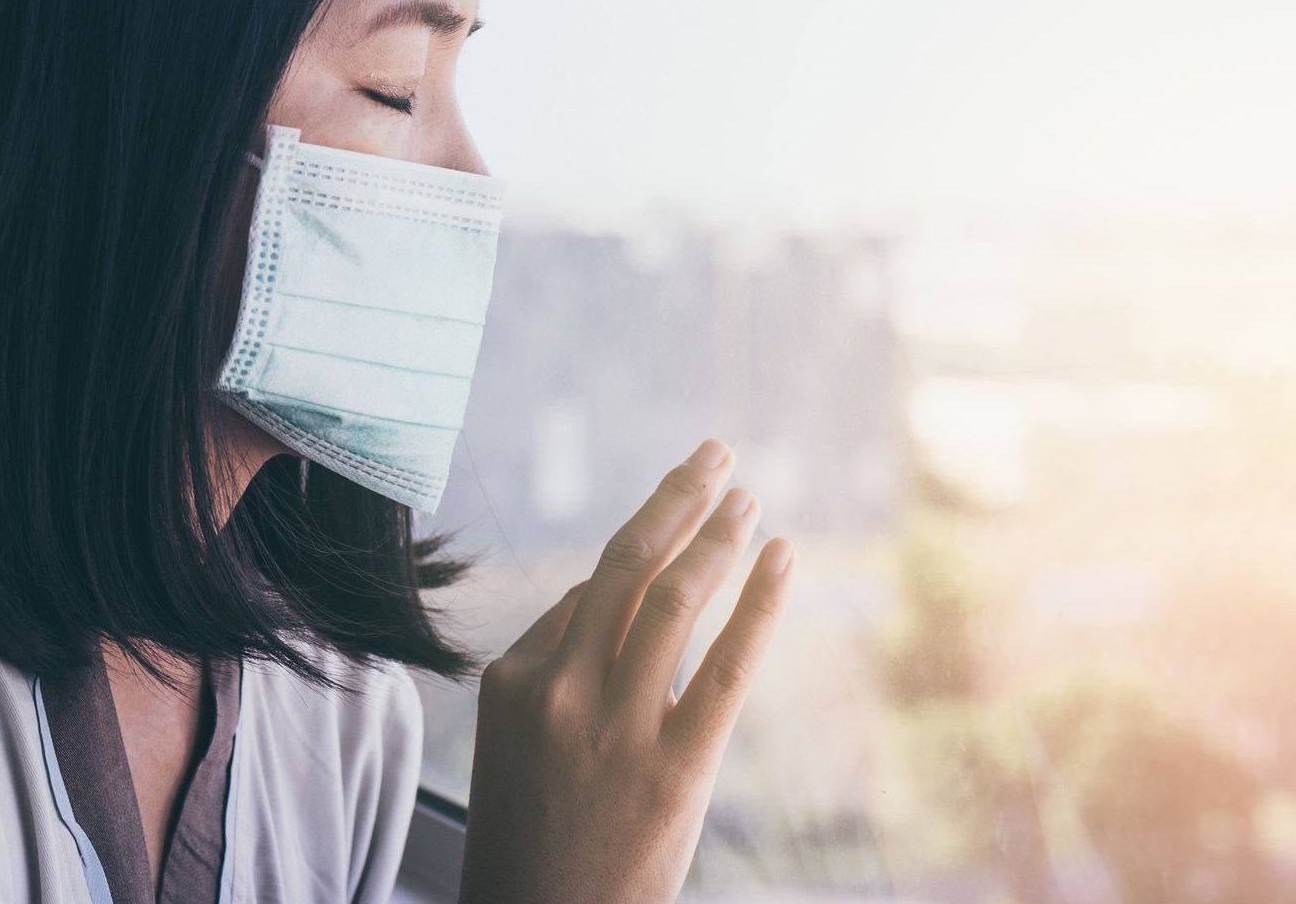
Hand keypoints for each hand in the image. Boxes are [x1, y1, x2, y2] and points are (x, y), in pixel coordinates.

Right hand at [456, 439, 792, 903]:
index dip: (640, 562)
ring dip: (717, 536)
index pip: (586, 593)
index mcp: (512, 680)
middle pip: (624, 565)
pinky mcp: (674, 767)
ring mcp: (616, 727)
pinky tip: (782, 558)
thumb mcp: (513, 747)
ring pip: (672, 599)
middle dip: (675, 499)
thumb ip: (555, 672)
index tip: (679, 538)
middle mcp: (560, 690)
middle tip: (715, 454)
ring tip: (748, 499)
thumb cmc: (532, 840)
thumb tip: (611, 599)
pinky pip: (725, 666)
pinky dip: (759, 603)